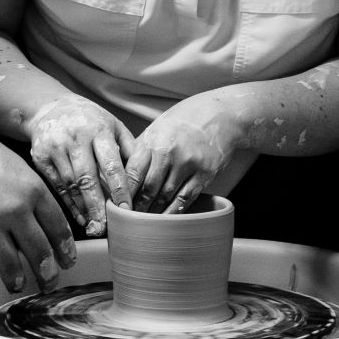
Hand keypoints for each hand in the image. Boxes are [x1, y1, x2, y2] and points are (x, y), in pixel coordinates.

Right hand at [0, 128, 76, 294]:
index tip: (66, 263)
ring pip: (11, 269)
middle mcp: (13, 208)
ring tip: (16, 283)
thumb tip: (47, 231)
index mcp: (32, 189)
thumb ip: (34, 198)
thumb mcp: (18, 168)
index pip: (59, 229)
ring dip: (16, 282)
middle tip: (48, 283)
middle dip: (47, 276)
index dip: (65, 252)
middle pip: (40, 254)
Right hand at [26, 97, 134, 236]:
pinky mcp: (40, 157)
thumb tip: (145, 179)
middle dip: (97, 205)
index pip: (110, 163)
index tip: (126, 210)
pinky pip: (56, 185)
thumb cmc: (90, 121)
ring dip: (83, 208)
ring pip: (70, 184)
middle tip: (106, 228)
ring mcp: (55, 147)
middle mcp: (75, 137)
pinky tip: (79, 217)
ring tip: (95, 227)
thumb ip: (129, 149)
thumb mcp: (113, 126)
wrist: (50, 107)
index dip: (119, 189)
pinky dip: (68, 204)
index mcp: (98, 130)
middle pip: (87, 178)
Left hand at [126, 96, 244, 213]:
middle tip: (129, 220)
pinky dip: (174, 212)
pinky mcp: (205, 174)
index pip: (133, 173)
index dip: (124, 193)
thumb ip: (140, 151)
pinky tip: (166, 219)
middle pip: (148, 188)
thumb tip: (120, 175)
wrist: (220, 114)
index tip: (117, 206)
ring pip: (166, 196)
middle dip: (137, 207)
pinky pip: (186, 199)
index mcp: (153, 141)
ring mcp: (188, 164)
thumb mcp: (157, 129)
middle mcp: (170, 152)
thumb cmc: (183, 122)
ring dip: (154, 213)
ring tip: (145, 223)